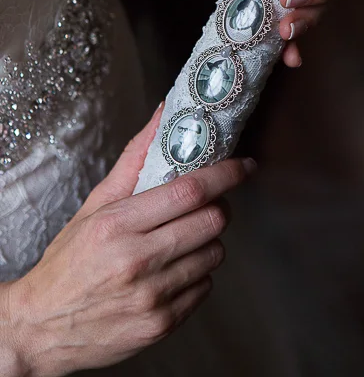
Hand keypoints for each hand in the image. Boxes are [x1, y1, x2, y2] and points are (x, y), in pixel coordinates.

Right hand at [3, 104, 254, 376]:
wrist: (40, 328)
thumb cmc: (70, 261)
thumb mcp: (95, 207)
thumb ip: (135, 161)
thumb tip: (164, 114)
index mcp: (117, 225)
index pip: (191, 191)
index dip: (226, 174)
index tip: (244, 166)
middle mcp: (136, 261)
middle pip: (213, 221)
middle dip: (217, 209)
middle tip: (203, 208)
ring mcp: (151, 296)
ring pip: (215, 253)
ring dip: (206, 244)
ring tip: (178, 245)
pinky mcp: (162, 323)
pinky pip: (206, 287)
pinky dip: (196, 276)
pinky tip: (170, 275)